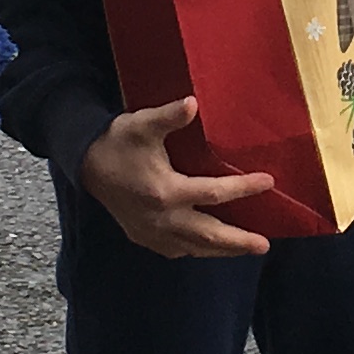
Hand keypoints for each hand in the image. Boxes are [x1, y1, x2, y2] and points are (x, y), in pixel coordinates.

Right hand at [82, 95, 273, 258]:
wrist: (84, 163)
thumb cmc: (117, 141)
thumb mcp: (142, 124)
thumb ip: (169, 116)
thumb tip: (193, 103)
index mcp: (166, 191)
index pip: (214, 193)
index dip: (243, 188)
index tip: (268, 182)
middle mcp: (161, 218)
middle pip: (208, 235)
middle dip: (238, 241)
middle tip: (264, 245)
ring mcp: (151, 232)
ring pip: (193, 247)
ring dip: (222, 250)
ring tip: (247, 249)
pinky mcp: (143, 237)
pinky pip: (176, 250)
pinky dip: (197, 250)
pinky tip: (209, 248)